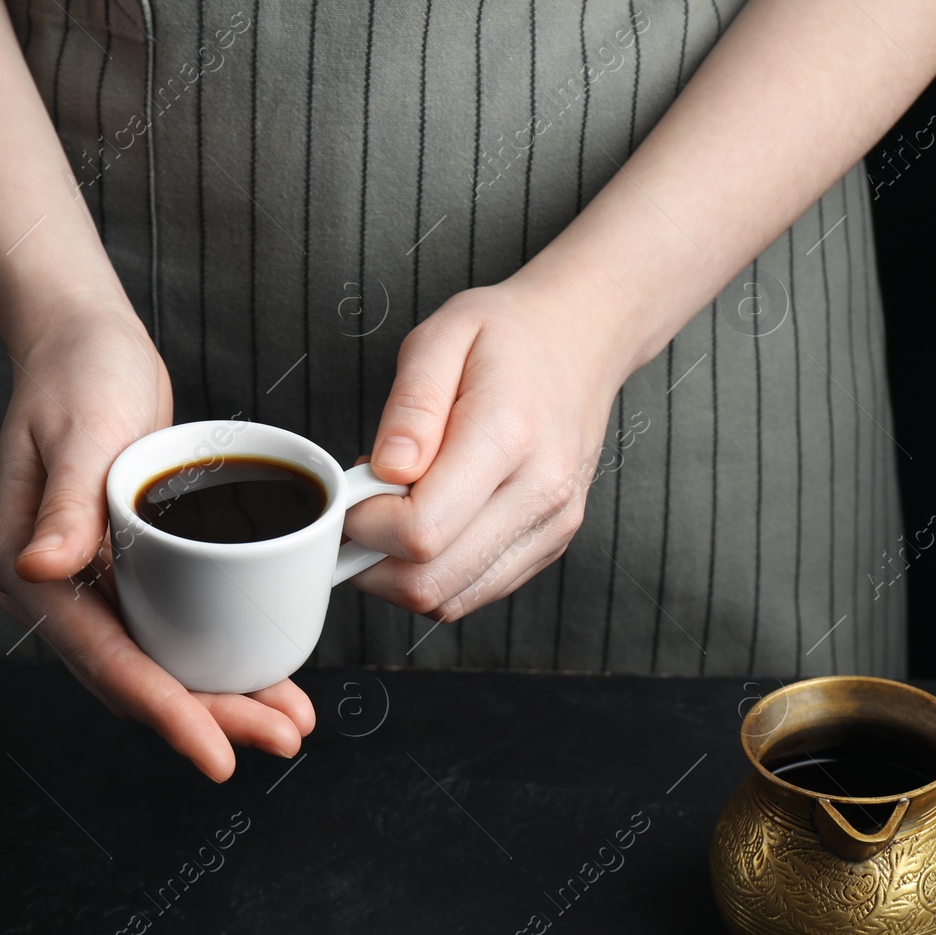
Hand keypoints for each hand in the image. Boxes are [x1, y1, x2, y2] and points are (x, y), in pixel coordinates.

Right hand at [0, 293, 314, 781]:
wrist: (86, 341)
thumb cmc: (79, 374)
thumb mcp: (79, 429)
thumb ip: (63, 501)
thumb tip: (40, 570)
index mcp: (28, 571)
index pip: (106, 660)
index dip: (166, 712)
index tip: (216, 752)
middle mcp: (58, 590)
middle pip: (140, 676)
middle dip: (213, 717)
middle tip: (282, 740)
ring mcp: (94, 583)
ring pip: (162, 661)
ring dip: (223, 696)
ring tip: (289, 721)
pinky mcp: (131, 567)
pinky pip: (175, 628)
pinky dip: (218, 653)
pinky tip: (267, 672)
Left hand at [343, 274, 629, 619]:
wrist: (582, 339)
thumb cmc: (509, 335)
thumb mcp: (442, 337)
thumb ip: (411, 405)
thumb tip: (386, 471)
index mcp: (509, 436)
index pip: (422, 528)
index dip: (365, 524)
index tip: (352, 491)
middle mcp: (541, 491)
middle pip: (433, 580)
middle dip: (372, 561)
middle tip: (359, 513)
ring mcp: (552, 524)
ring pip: (452, 599)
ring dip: (400, 575)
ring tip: (393, 517)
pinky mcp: (551, 542)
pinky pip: (476, 591)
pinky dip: (436, 575)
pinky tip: (430, 526)